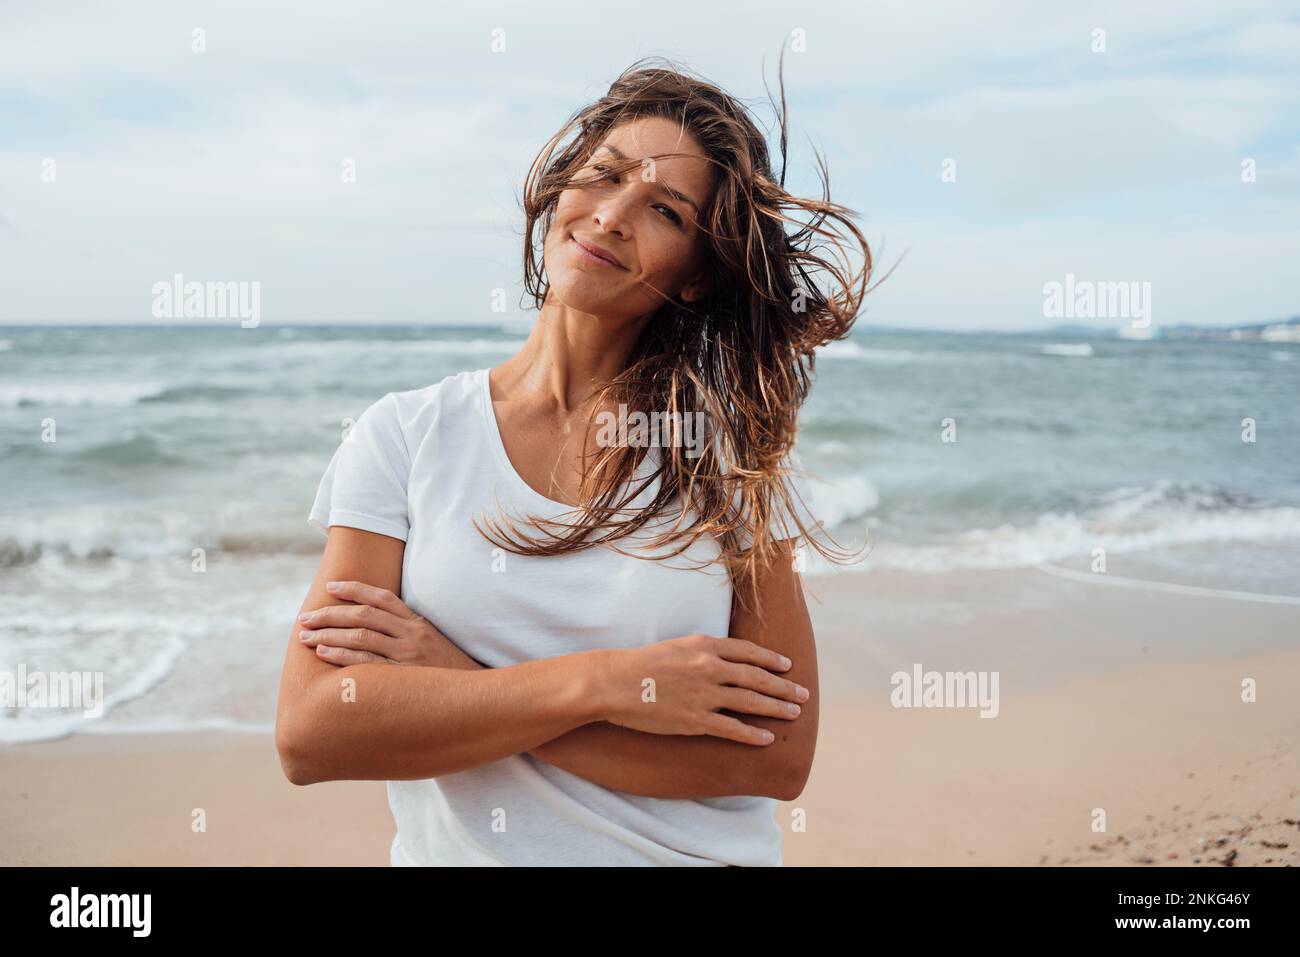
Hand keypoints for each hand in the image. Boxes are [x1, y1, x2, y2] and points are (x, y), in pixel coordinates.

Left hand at [297, 580, 482, 669]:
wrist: (476, 695)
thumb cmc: (449, 672)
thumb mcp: (433, 644)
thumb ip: (407, 633)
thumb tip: (375, 628)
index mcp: (419, 622)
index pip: (382, 596)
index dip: (355, 588)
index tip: (331, 587)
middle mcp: (412, 634)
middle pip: (364, 614)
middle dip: (330, 613)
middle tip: (306, 616)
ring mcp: (408, 655)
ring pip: (360, 636)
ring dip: (328, 634)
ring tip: (306, 635)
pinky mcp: (403, 676)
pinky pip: (366, 662)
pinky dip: (342, 655)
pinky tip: (323, 653)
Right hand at [598, 633, 808, 745]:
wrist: (614, 682)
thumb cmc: (641, 663)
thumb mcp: (677, 646)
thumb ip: (703, 651)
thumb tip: (724, 659)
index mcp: (705, 646)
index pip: (748, 651)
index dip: (771, 659)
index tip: (787, 666)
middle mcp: (710, 668)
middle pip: (757, 677)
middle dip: (784, 686)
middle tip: (803, 694)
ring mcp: (704, 695)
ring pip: (751, 702)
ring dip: (776, 708)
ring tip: (794, 713)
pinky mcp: (695, 720)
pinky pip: (732, 729)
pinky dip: (753, 734)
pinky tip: (768, 738)